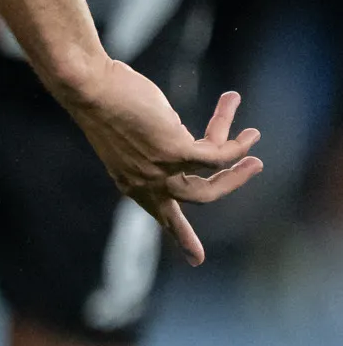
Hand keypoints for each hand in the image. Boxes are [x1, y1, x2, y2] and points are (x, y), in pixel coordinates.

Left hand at [51, 70, 261, 266]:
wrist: (88, 85)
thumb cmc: (104, 98)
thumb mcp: (129, 130)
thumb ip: (156, 143)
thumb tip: (180, 135)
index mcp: (131, 179)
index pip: (159, 214)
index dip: (180, 236)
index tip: (196, 260)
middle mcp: (145, 181)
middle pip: (197, 198)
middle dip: (230, 184)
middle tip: (256, 165)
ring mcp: (159, 169)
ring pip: (213, 179)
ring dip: (239, 163)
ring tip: (254, 139)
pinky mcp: (174, 151)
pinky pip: (218, 155)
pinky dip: (237, 144)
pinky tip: (248, 132)